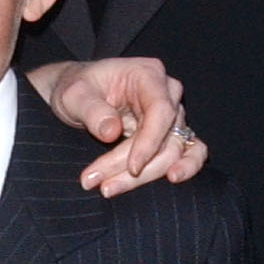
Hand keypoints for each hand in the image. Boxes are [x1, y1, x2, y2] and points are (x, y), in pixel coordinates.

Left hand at [30, 56, 208, 198]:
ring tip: (110, 189)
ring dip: (147, 175)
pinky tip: (171, 182)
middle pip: (168, 136)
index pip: (160, 110)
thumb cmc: (78, 89)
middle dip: (137, 168)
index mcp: (148, 74)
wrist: (79, 96)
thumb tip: (112, 131)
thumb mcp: (73, 95)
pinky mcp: (170, 133)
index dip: (149, 142)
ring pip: (174, 151)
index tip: (132, 167)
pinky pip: (190, 152)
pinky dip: (184, 168)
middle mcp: (167, 93)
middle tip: (102, 186)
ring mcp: (172, 114)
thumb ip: (91, 110)